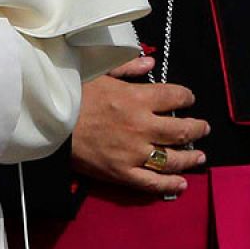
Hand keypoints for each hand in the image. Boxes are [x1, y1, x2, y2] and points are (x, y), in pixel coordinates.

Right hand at [70, 56, 210, 194]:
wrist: (47, 122)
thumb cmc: (71, 95)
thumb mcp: (97, 73)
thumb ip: (126, 68)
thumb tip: (151, 63)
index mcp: (136, 99)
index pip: (175, 97)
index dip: (186, 97)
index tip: (188, 99)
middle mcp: (141, 126)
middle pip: (182, 130)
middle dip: (197, 128)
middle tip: (202, 128)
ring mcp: (133, 153)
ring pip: (173, 159)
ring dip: (191, 158)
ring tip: (199, 156)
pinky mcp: (122, 173)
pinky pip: (152, 183)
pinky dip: (170, 185)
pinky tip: (181, 184)